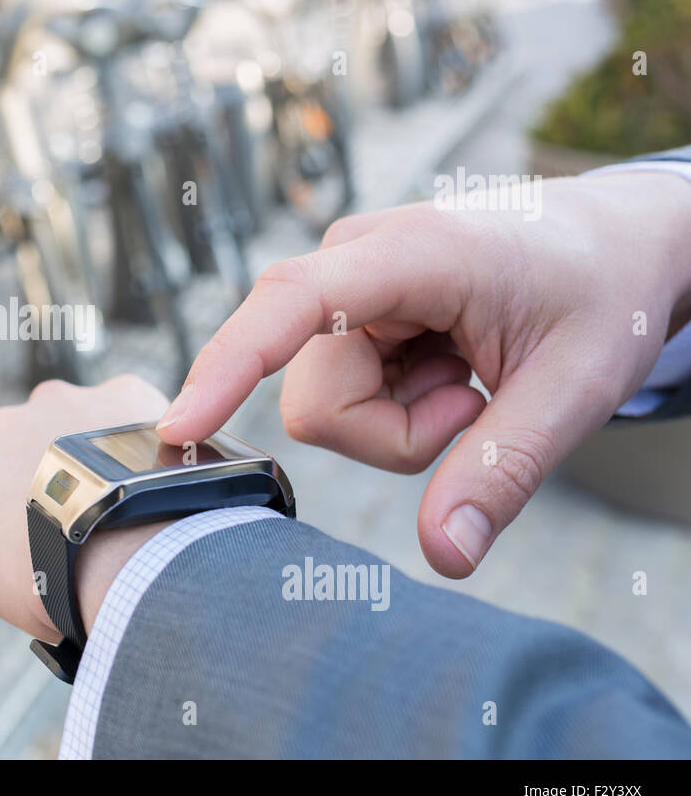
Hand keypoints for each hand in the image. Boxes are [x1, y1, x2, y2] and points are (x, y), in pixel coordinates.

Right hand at [0, 376, 170, 641]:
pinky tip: (153, 482)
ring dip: (88, 453)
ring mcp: (57, 402)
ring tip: (121, 505)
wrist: (120, 564)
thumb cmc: (53, 588)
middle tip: (80, 523)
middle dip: (43, 475)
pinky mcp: (116, 392)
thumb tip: (8, 544)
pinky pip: (126, 414)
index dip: (0, 517)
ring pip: (71, 423)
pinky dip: (138, 441)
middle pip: (17, 448)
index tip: (28, 543)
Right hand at [157, 172, 690, 577]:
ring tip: (470, 376)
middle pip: (319, 403)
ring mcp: (343, 285)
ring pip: (326, 408)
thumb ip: (502, 470)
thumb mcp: (577, 387)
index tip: (177, 425)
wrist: (618, 239)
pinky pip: (342, 396)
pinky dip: (401, 404)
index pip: (293, 303)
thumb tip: (443, 556)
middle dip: (397, 435)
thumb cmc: (605, 291)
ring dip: (404, 421)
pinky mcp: (344, 311)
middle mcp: (355, 259)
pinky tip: (451, 365)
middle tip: (478, 399)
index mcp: (415, 254)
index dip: (228, 366)